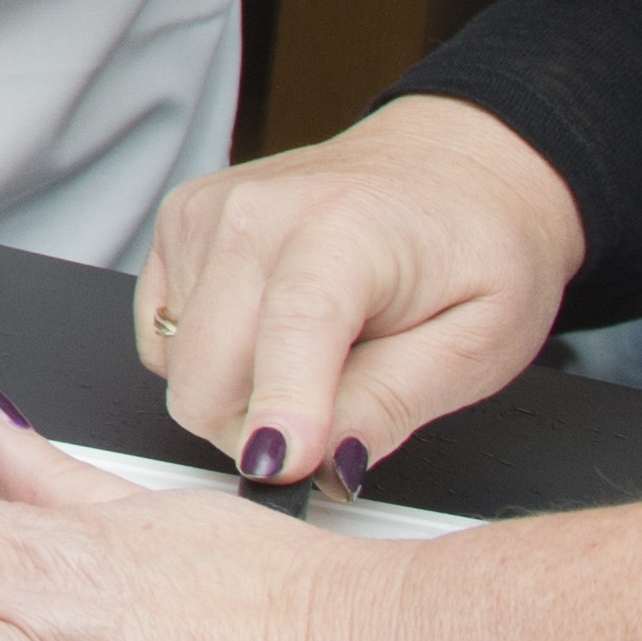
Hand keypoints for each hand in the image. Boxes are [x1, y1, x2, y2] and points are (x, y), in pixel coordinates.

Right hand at [132, 100, 581, 491]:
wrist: (445, 171)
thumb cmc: (472, 248)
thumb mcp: (479, 342)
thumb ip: (396, 401)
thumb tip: (330, 462)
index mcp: (345, 230)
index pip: (293, 328)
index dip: (281, 407)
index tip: (280, 469)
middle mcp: (256, 215)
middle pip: (207, 373)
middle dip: (258, 432)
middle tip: (329, 426)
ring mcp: (204, 216)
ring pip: (179, 369)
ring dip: (237, 394)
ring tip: (313, 359)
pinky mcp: (176, 225)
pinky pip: (162, 338)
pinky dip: (211, 359)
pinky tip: (269, 332)